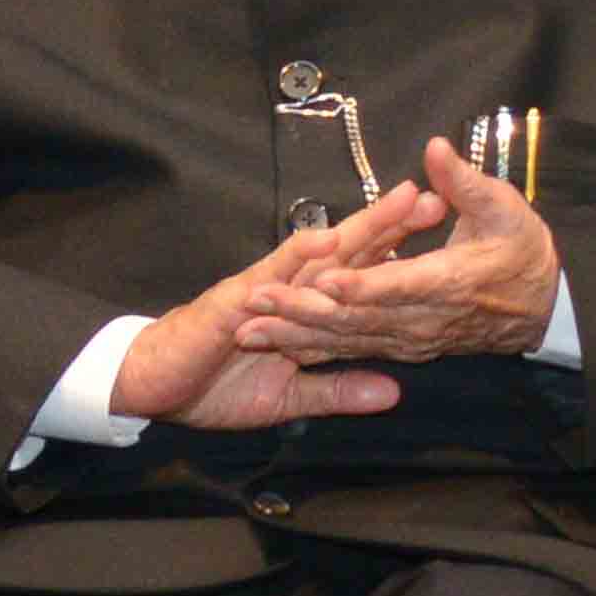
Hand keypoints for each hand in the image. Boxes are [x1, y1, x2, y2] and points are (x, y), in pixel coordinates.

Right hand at [105, 214, 415, 433]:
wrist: (153, 387)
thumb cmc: (215, 386)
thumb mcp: (290, 397)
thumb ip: (339, 390)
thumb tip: (393, 390)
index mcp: (306, 309)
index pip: (358, 274)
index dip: (398, 252)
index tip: (441, 236)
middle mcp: (290, 289)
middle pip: (350, 252)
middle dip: (393, 225)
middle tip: (436, 198)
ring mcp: (267, 289)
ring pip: (322, 253)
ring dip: (363, 228)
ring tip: (401, 204)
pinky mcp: (239, 299)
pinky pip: (272, 274)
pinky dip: (298, 257)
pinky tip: (328, 240)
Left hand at [253, 140, 565, 367]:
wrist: (545, 307)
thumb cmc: (525, 251)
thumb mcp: (506, 207)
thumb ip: (465, 181)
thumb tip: (436, 149)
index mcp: (450, 282)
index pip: (398, 285)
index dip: (359, 285)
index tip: (320, 281)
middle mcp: (426, 318)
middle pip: (359, 319)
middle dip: (303, 312)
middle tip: (255, 303)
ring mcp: (415, 338)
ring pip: (351, 341)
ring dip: (300, 336)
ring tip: (251, 330)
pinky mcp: (408, 347)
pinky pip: (358, 352)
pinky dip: (319, 350)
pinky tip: (282, 344)